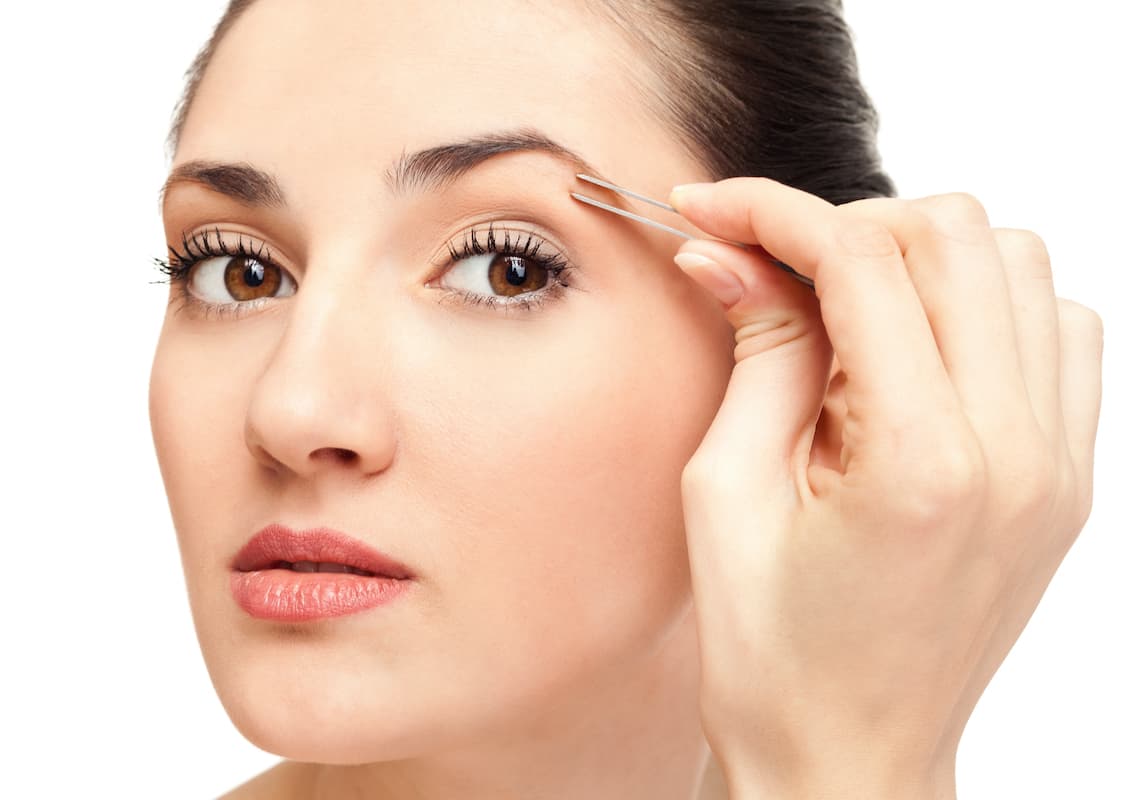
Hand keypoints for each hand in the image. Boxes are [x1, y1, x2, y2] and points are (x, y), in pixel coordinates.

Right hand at [667, 178, 1102, 798]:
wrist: (850, 757)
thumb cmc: (772, 656)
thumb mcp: (725, 495)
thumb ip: (755, 353)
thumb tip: (732, 250)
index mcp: (923, 464)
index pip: (861, 263)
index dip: (774, 213)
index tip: (714, 210)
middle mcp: (1019, 453)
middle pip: (956, 237)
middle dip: (848, 226)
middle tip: (774, 270)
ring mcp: (1060, 465)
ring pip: (1022, 265)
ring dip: (924, 262)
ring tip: (849, 318)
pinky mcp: (1069, 478)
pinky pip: (1060, 331)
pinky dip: (989, 307)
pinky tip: (921, 353)